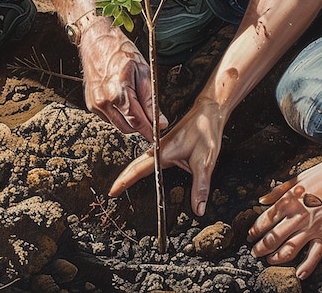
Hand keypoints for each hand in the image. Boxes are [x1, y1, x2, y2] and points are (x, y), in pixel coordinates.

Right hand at [80, 26, 167, 140]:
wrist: (96, 41)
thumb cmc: (121, 52)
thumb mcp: (143, 71)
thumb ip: (150, 99)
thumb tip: (160, 122)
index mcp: (119, 91)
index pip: (137, 121)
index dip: (149, 130)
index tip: (157, 136)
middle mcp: (104, 100)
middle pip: (127, 127)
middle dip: (141, 126)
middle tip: (152, 118)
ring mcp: (95, 103)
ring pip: (118, 124)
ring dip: (130, 121)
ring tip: (136, 101)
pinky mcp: (91, 104)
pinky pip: (109, 118)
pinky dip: (119, 114)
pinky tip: (122, 99)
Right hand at [109, 98, 225, 215]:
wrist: (209, 112)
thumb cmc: (206, 131)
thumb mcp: (205, 161)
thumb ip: (200, 186)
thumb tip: (198, 209)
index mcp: (163, 152)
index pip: (138, 169)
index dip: (124, 181)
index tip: (112, 191)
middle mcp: (159, 149)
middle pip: (135, 165)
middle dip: (123, 178)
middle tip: (112, 191)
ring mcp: (163, 146)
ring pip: (142, 161)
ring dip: (131, 171)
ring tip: (122, 184)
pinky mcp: (168, 146)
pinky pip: (150, 158)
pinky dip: (141, 166)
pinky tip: (144, 171)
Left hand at [248, 154, 321, 279]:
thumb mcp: (296, 177)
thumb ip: (277, 191)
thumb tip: (261, 200)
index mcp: (288, 201)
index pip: (264, 220)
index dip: (255, 230)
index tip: (250, 236)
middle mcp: (296, 217)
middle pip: (272, 238)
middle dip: (261, 247)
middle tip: (254, 252)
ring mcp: (311, 228)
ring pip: (288, 249)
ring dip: (276, 258)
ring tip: (268, 260)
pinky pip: (314, 255)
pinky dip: (306, 266)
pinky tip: (299, 273)